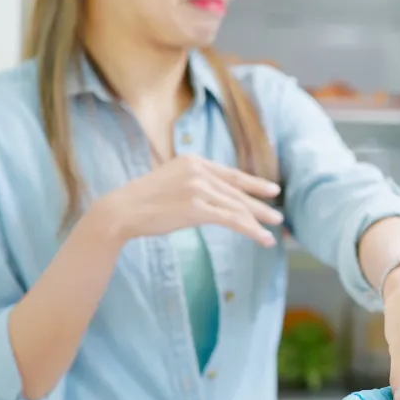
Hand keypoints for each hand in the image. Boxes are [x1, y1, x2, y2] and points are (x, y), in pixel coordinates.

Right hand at [91, 155, 283, 246]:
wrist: (121, 210)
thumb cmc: (144, 201)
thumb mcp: (172, 180)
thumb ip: (194, 182)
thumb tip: (215, 194)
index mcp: (193, 161)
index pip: (231, 174)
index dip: (253, 183)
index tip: (271, 189)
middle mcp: (198, 171)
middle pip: (238, 190)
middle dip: (260, 204)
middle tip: (278, 216)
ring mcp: (198, 188)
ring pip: (237, 206)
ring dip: (258, 220)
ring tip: (273, 230)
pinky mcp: (197, 208)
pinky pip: (232, 219)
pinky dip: (250, 229)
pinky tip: (261, 238)